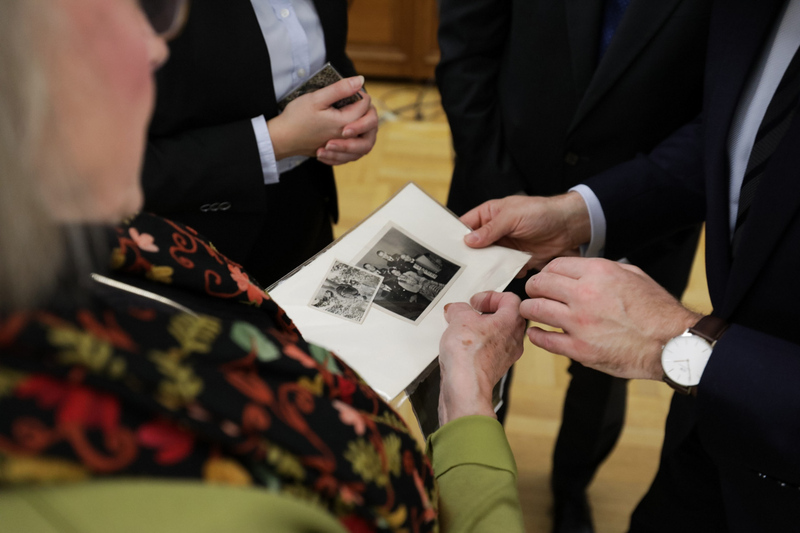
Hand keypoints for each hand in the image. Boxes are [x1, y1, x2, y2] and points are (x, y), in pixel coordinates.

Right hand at [268, 76, 372, 159]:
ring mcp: (342, 148)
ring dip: (364, 128)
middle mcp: (347, 138)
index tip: (349, 89)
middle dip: (367, 110)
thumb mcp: (317, 98)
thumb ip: (340, 89)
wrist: (281, 139)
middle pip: (371, 124)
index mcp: (345, 122)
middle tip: (355, 101)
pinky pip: (354, 153)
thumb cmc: (296, 118)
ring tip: (356, 118)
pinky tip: (347, 135)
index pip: (365, 106)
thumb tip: (360, 80)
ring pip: (365, 141)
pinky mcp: (335, 154)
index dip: (360, 93)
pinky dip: (354, 143)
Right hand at [438, 291, 525, 424]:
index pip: (510, 298)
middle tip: (470, 314)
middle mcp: (514, 339)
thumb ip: (459, 309)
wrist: (465, 385)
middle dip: (486, 313)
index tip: (476, 302)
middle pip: (505, 318)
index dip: (490, 296)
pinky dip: (478, 346)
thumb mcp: (459, 317)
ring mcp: (506, 356)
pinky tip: (462, 347)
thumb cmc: (469, 354)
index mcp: (512, 321)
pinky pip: (489, 350)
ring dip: (481, 330)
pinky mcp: (495, 368)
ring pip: (497, 335)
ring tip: (463, 330)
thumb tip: (456, 310)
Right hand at [461, 192, 590, 273]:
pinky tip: (498, 279)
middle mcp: (494, 232)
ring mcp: (505, 247)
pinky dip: (502, 274)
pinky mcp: (516, 260)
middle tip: (460, 268)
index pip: (465, 226)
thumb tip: (469, 241)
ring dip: (485, 267)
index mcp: (489, 215)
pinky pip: (503, 270)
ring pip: (487, 261)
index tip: (447, 251)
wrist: (569, 227)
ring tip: (477, 277)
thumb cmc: (541, 212)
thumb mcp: (512, 216)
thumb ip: (490, 229)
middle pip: (474, 247)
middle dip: (469, 257)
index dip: (456, 237)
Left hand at [521, 257, 700, 379]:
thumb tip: (584, 269)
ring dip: (529, 310)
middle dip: (532, 289)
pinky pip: (544, 339)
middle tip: (532, 294)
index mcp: (598, 273)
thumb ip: (604, 270)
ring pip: (535, 309)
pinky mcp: (579, 349)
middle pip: (539, 285)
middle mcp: (584, 294)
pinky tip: (537, 333)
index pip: (554, 266)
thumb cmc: (657, 311)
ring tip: (530, 311)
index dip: (545, 272)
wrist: (672, 343)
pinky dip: (537, 335)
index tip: (544, 280)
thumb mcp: (633, 275)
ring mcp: (579, 323)